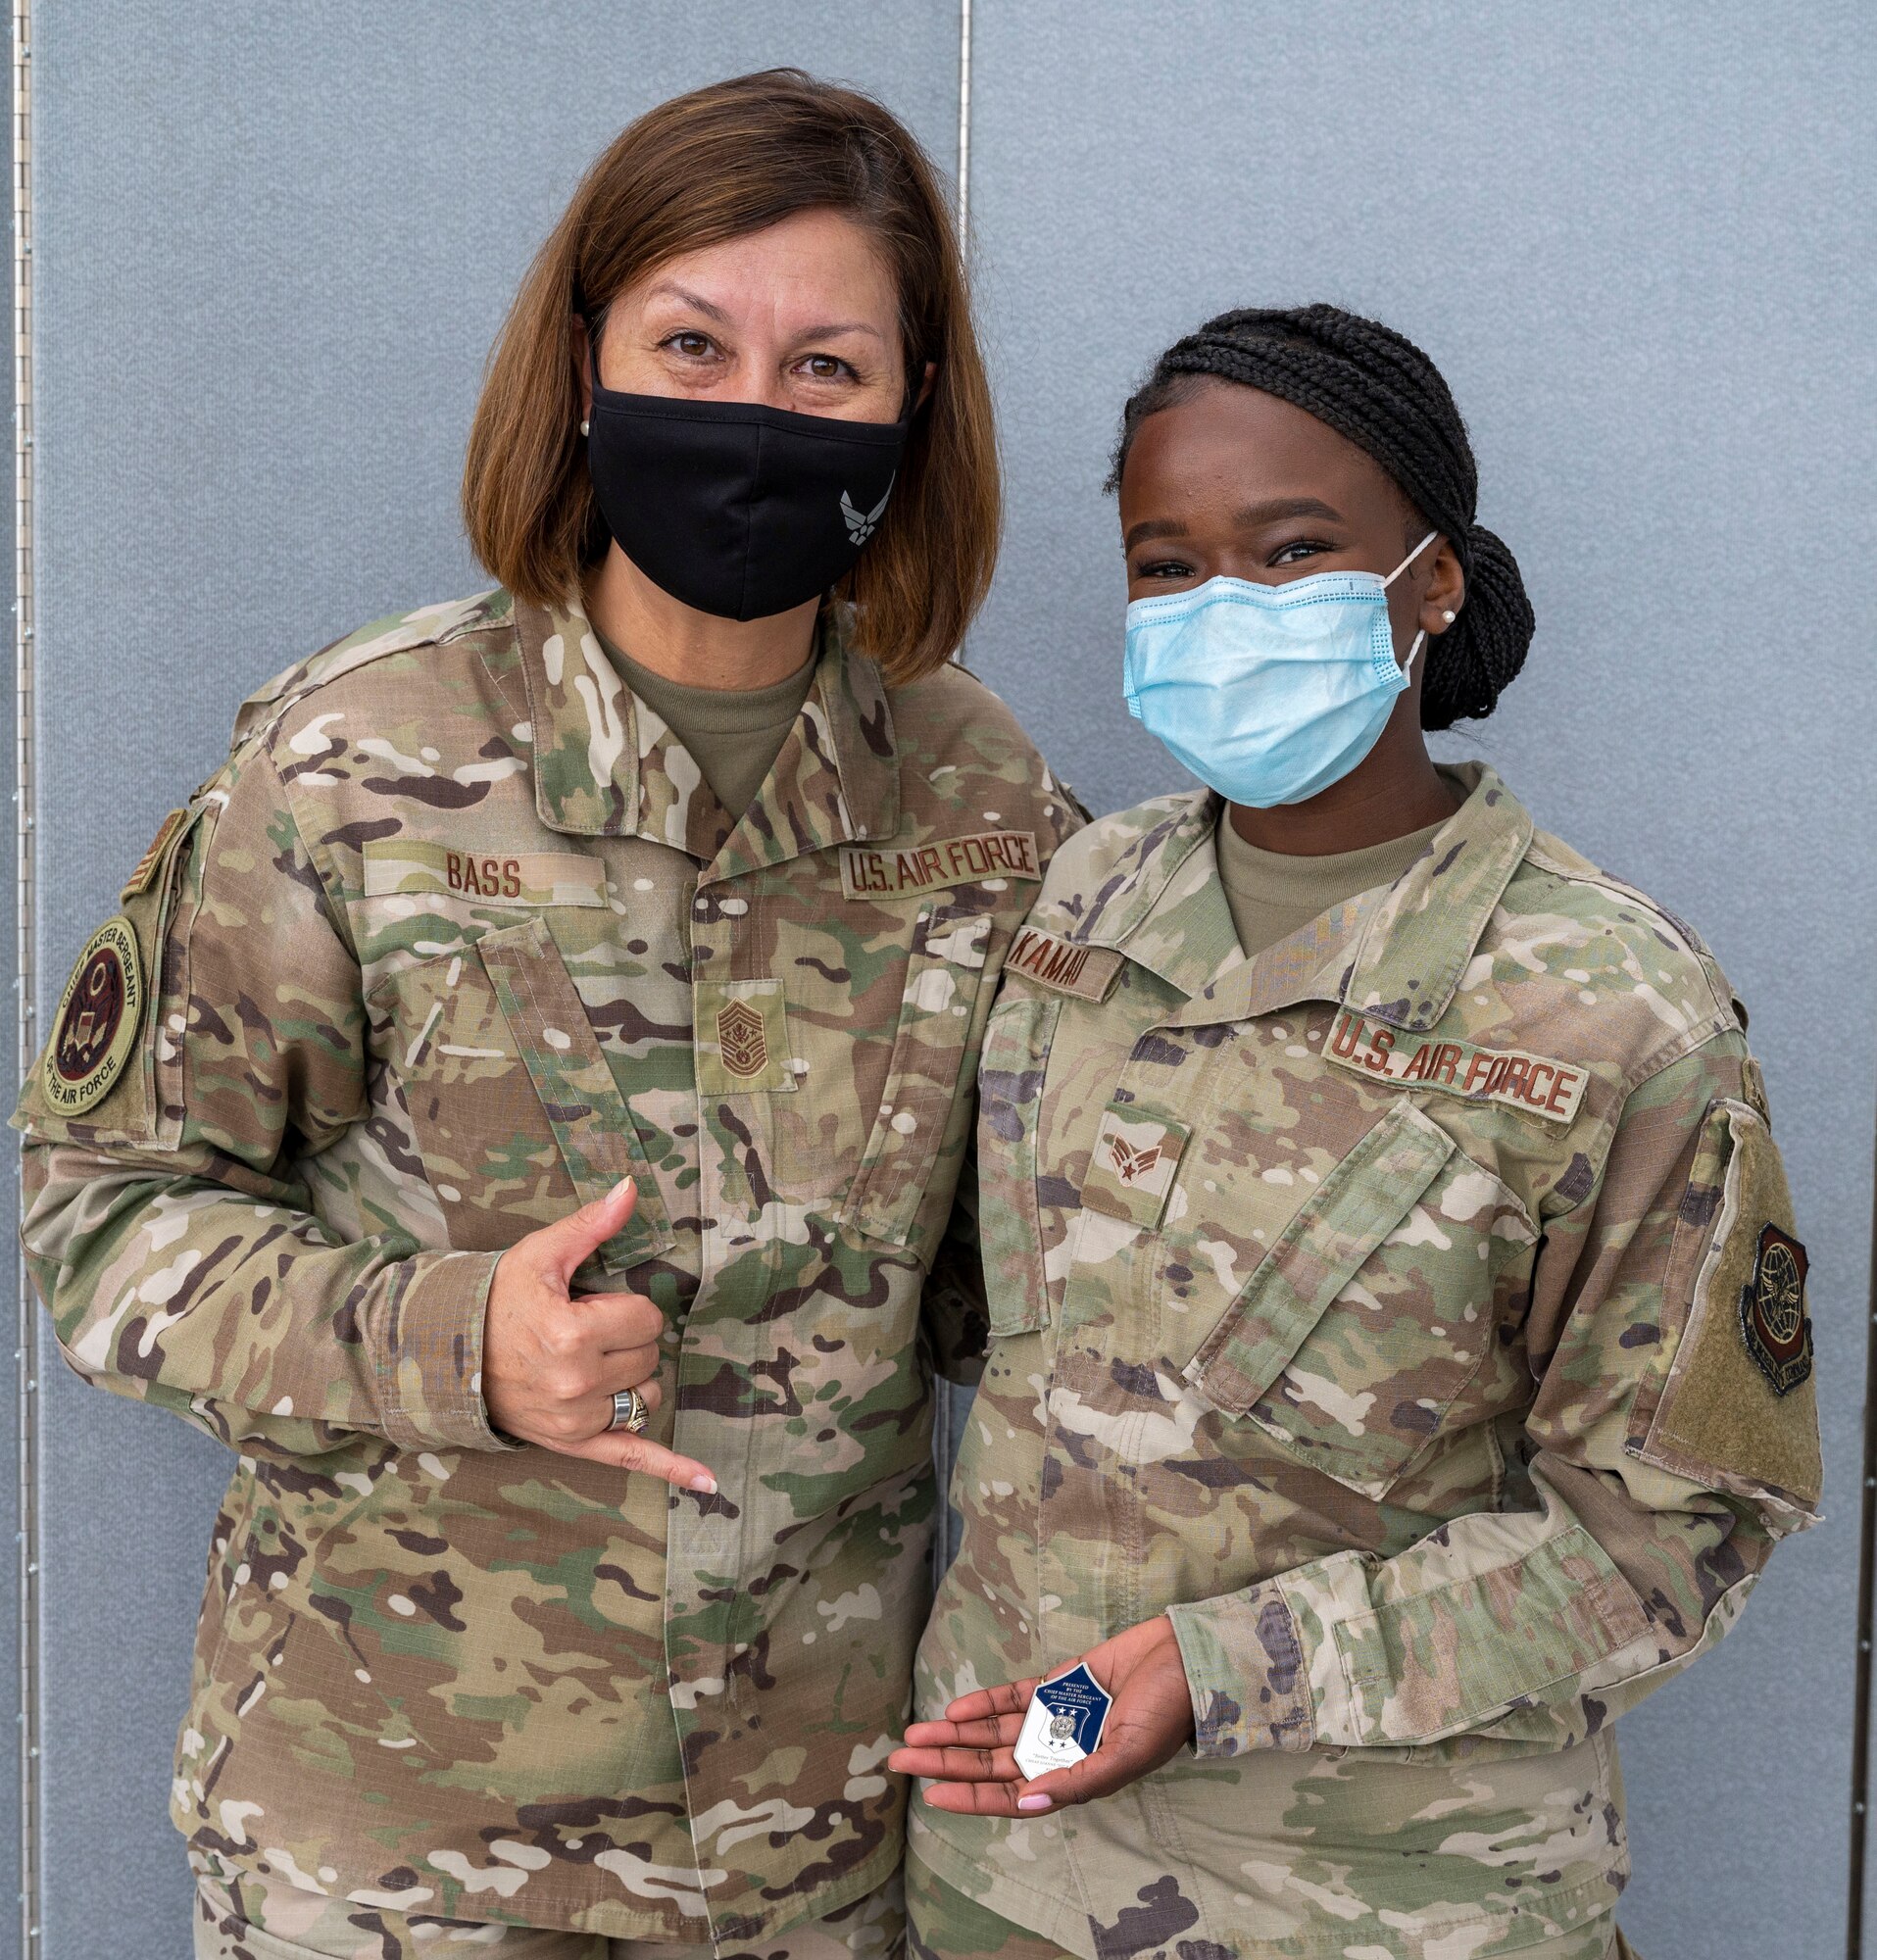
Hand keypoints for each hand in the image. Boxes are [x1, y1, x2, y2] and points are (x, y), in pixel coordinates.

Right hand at [482, 1177, 715, 1491]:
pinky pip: (631, 1456)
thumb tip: (630, 1189)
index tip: (591, 1307)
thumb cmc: (495, 1301)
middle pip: (649, 1356)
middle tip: (585, 1333)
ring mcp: (576, 1420)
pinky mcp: (573, 1444)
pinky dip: (672, 1468)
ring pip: (646, 1395)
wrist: (445, 1356)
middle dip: (628, 1340)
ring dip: (632, 1378)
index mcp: (573, 1334)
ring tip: (592, 1364)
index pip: (647, 1319)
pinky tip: (708, 1483)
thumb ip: (590, 1225)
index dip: (626, 1308)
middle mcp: (577, 1383)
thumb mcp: (540, 1256)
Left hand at [887, 1613, 1194, 1815]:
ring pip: (992, 1731)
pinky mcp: (1056, 1683)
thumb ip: (1078, 1780)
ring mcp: (1054, 1716)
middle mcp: (1057, 1751)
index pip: (1011, 1795)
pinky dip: (983, 1703)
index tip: (930, 1797)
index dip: (971, 1798)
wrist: (1184, 1658)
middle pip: (990, 1763)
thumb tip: (1029, 1801)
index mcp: (1074, 1777)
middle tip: (899, 1762)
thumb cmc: (1165, 1713)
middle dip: (946, 1764)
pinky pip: (1011, 1698)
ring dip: (953, 1734)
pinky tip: (954, 1710)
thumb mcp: (1126, 1755)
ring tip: (914, 1737)